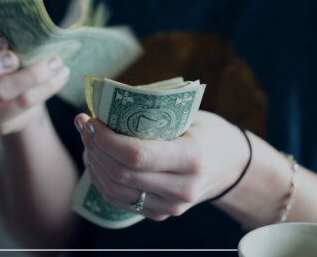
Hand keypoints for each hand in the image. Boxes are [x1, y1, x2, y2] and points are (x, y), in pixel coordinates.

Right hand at [0, 22, 69, 133]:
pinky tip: (59, 77)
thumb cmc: (3, 55)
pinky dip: (43, 90)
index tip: (3, 39)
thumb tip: (34, 21)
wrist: (9, 94)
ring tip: (56, 63)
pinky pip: (17, 107)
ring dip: (31, 76)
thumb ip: (5, 29)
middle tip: (17, 58)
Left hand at [74, 110, 249, 220]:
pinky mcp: (160, 213)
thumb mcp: (190, 115)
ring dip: (93, 163)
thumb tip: (107, 103)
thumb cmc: (208, 132)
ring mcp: (171, 206)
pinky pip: (119, 200)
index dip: (105, 139)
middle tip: (84, 124)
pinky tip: (96, 158)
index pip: (136, 155)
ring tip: (87, 140)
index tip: (91, 119)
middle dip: (94, 147)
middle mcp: (182, 188)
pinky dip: (101, 179)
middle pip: (121, 174)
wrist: (232, 167)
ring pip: (115, 190)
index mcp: (191, 158)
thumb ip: (153, 113)